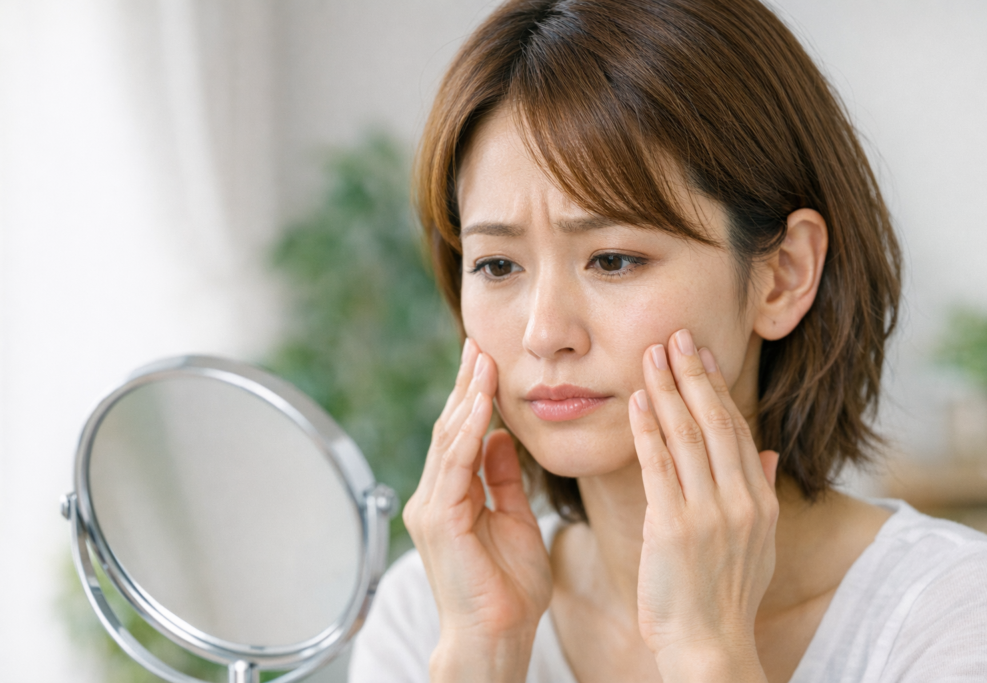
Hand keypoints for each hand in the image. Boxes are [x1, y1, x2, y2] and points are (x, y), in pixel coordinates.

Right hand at [403, 339, 551, 681]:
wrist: (495, 637)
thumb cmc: (507, 591)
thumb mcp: (514, 521)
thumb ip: (503, 481)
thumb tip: (500, 440)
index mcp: (451, 499)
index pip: (461, 437)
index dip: (474, 399)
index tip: (488, 362)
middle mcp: (434, 499)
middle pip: (449, 430)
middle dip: (466, 387)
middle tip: (479, 345)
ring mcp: (431, 509)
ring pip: (448, 441)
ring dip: (467, 399)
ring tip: (480, 360)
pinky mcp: (437, 521)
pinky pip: (453, 466)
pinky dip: (466, 433)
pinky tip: (479, 406)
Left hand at [629, 330, 778, 682]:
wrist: (709, 646)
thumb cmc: (725, 597)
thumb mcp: (760, 546)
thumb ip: (766, 493)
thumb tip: (771, 453)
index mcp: (761, 502)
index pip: (737, 431)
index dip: (717, 388)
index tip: (700, 355)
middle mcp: (740, 501)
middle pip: (716, 422)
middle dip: (693, 374)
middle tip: (675, 335)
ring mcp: (710, 513)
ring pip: (686, 436)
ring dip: (666, 391)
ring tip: (650, 355)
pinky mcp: (674, 527)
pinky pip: (658, 466)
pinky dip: (646, 430)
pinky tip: (634, 402)